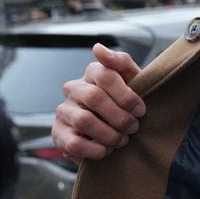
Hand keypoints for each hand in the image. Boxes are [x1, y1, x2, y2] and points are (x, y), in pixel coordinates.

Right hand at [52, 43, 145, 162]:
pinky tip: (107, 150)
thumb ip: (121, 62)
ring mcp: (64, 111)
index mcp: (93, 72)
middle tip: (133, 127)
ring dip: (110, 134)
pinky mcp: (58, 134)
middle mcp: (74, 89)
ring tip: (122, 140)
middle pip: (95, 97)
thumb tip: (98, 48)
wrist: (116, 131)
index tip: (141, 110)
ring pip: (84, 120)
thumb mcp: (133, 81)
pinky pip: (74, 143)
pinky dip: (95, 150)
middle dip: (120, 116)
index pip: (106, 74)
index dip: (127, 95)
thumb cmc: (126, 103)